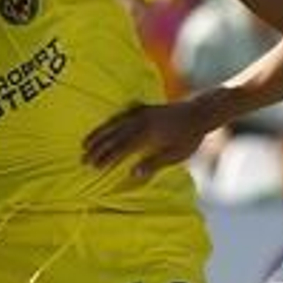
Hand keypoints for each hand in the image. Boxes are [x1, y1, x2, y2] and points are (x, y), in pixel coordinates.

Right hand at [83, 94, 222, 177]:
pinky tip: (102, 128)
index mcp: (148, 135)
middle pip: (113, 137)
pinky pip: (121, 115)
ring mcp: (141, 113)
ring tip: (85, 144)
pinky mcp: (143, 109)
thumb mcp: (174, 155)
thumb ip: (153, 163)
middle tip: (83, 160)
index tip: (94, 167)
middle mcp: (141, 122)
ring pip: (114, 125)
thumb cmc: (189, 138)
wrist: (199, 112)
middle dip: (97, 149)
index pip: (121, 149)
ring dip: (98, 135)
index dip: (106, 158)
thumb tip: (132, 173)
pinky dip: (109, 122)